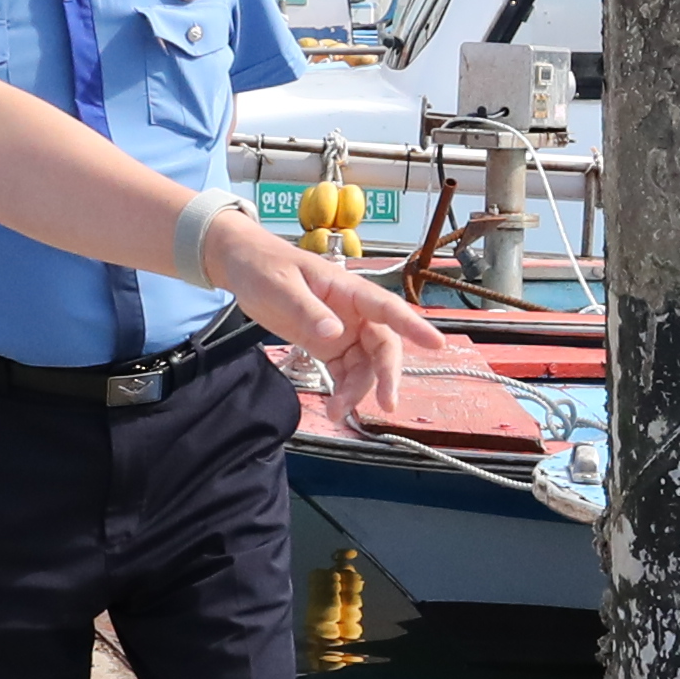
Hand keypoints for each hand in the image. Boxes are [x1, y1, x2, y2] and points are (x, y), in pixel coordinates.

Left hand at [271, 237, 434, 429]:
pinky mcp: (327, 346)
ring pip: (365, 365)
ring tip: (338, 411)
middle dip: (387, 375)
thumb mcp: (282, 288)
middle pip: (383, 345)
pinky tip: (335, 407)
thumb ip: (309, 312)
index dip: (413, 326)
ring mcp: (342, 331)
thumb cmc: (265, 267)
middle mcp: (353, 313)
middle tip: (386, 403)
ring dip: (358, 390)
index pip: (388, 309)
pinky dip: (343, 390)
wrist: (243, 267)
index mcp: (349, 290)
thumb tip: (335, 334)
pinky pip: (344, 372)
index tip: (436, 344)